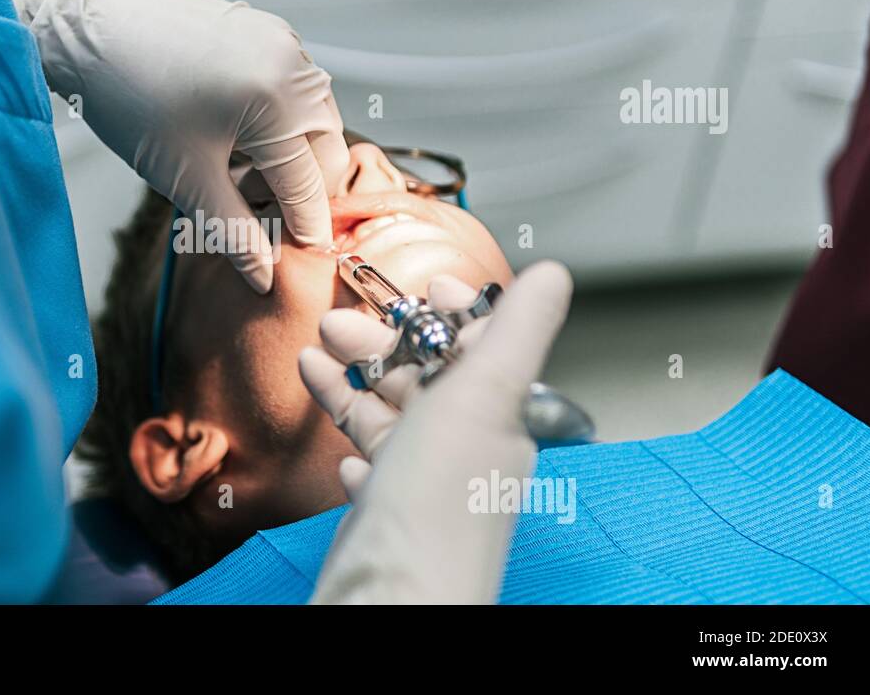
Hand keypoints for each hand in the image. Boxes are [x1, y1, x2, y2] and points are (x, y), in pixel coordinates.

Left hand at [2, 0, 347, 292]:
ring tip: (238, 178)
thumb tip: (263, 276)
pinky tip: (236, 140)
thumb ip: (233, 230)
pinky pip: (292, 89)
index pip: (311, 184)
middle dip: (299, 190)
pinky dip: (278, 123)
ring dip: (290, 158)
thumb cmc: (131, 99)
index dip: (304, 228)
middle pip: (325, 150)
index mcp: (281, 101)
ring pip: (312, 120)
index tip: (297, 258)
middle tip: (257, 214)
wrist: (87, 28)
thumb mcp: (186, 177)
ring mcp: (282, 43)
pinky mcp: (265, 31)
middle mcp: (294, 66)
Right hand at [298, 261, 572, 602]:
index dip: (449, 315)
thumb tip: (554, 275)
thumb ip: (518, 330)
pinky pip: (370, 460)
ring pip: (392, 415)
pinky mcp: (388, 512)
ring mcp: (425, 482)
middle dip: (383, 342)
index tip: (422, 287)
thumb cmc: (437, 503)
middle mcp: (467, 448)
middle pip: (426, 377)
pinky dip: (350, 434)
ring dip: (355, 380)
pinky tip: (338, 434)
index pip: (480, 349)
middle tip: (338, 321)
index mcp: (498, 415)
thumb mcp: (484, 393)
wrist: (392, 594)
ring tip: (315, 356)